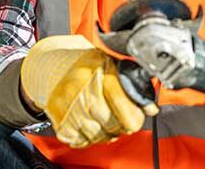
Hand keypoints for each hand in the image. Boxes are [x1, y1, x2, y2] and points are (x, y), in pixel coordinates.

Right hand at [20, 35, 157, 147]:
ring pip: (98, 135)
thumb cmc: (85, 66)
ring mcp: (69, 108)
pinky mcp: (60, 123)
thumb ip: (130, 83)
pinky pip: (82, 142)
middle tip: (126, 123)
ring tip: (109, 124)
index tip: (139, 117)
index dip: (134, 114)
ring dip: (108, 134)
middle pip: (111, 122)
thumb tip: (150, 107)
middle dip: (123, 126)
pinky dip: (91, 138)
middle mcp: (81, 90)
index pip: (120, 100)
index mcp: (96, 71)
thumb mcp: (109, 64)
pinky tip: (94, 126)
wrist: (54, 68)